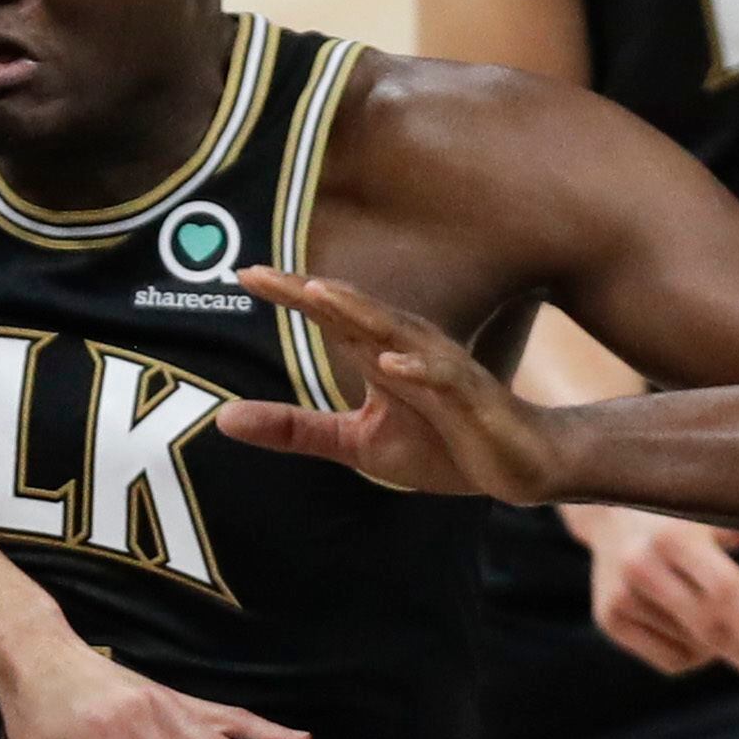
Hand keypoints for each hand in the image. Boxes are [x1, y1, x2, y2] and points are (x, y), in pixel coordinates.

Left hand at [216, 267, 564, 503]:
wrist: (515, 465)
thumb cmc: (441, 446)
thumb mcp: (356, 443)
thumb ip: (295, 430)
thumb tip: (223, 420)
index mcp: (378, 355)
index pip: (328, 316)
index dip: (288, 293)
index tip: (242, 273)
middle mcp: (406, 349)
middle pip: (353, 311)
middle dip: (308, 290)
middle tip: (260, 272)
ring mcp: (441, 370)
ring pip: (396, 333)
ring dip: (359, 311)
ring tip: (318, 293)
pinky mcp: (470, 397)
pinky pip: (443, 378)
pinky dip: (417, 369)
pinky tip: (390, 364)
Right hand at [564, 504, 738, 704]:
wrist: (611, 509)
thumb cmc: (687, 507)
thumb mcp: (724, 507)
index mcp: (674, 534)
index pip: (725, 587)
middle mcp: (642, 566)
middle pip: (713, 630)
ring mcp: (621, 596)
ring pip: (697, 651)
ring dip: (725, 648)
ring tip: (718, 611)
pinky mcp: (609, 619)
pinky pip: (674, 662)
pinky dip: (698, 655)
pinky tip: (690, 620)